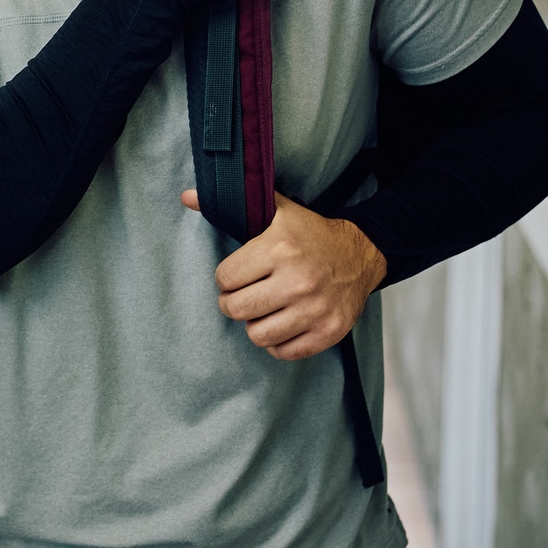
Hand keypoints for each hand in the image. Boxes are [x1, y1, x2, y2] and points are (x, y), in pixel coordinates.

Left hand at [185, 190, 386, 359]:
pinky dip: (278, 342)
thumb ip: (233, 203)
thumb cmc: (310, 234)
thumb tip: (185, 196)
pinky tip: (282, 324)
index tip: (237, 274)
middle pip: (236, 309)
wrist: (361, 253)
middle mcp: (298, 280)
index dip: (226, 278)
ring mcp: (315, 309)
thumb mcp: (274, 210)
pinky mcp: (330, 331)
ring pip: (257, 335)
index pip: (224, 278)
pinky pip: (285, 352)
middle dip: (233, 303)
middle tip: (244, 295)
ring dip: (254, 324)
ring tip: (263, 309)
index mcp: (279, 248)